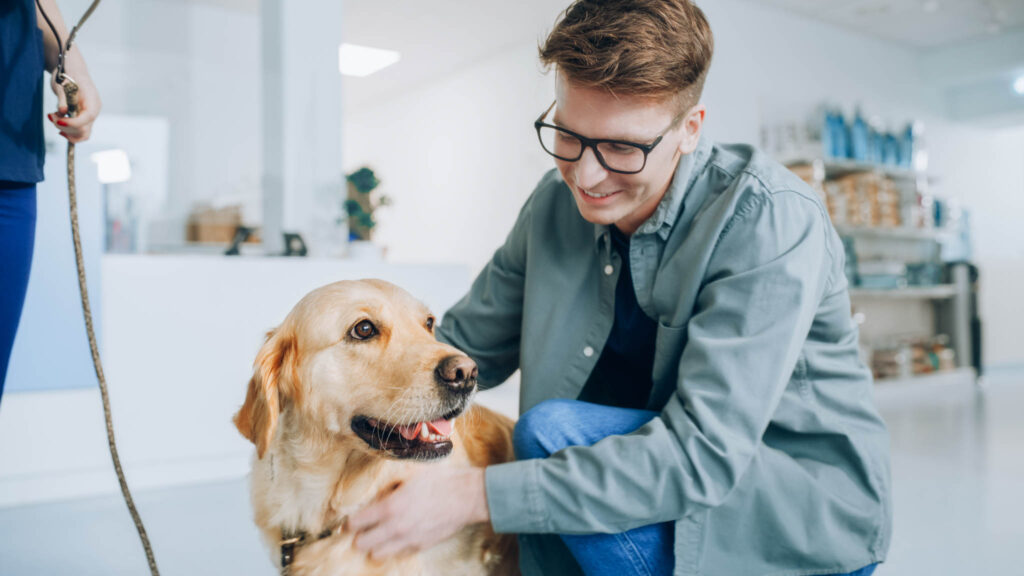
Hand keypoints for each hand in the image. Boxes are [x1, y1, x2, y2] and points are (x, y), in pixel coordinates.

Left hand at [47, 51, 100, 142]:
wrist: (72, 70)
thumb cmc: (67, 74)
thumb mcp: (62, 83)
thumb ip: (63, 99)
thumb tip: (63, 112)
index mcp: (92, 100)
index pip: (87, 118)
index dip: (73, 122)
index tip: (57, 120)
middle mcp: (93, 110)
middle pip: (84, 129)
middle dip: (66, 127)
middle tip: (51, 116)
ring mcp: (89, 115)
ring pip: (82, 134)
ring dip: (66, 131)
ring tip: (53, 119)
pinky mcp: (82, 118)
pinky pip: (79, 131)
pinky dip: (68, 132)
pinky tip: (59, 125)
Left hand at [349, 467, 489, 558]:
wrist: (466, 496)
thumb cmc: (439, 480)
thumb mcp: (408, 474)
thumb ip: (387, 486)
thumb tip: (373, 492)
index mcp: (390, 507)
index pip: (356, 523)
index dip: (350, 522)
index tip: (351, 520)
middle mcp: (395, 528)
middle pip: (362, 544)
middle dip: (359, 536)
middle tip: (363, 529)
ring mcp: (408, 540)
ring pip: (377, 555)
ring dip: (375, 546)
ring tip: (379, 536)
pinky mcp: (421, 546)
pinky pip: (398, 554)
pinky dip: (394, 548)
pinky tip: (399, 537)